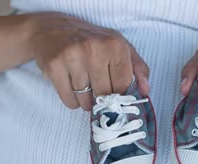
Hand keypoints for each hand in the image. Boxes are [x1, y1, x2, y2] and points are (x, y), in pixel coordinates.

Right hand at [29, 13, 149, 110]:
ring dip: (86, 102)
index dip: (119, 94)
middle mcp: (94, 49)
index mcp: (115, 45)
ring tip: (83, 86)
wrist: (52, 28)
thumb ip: (138, 68)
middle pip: (104, 95)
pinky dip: (72, 100)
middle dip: (102, 99)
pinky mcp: (55, 66)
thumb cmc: (91, 40)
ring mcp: (73, 57)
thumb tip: (145, 91)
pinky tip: (71, 87)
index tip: (114, 92)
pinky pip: (69, 100)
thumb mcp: (119, 46)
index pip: (123, 86)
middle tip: (97, 89)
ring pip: (85, 101)